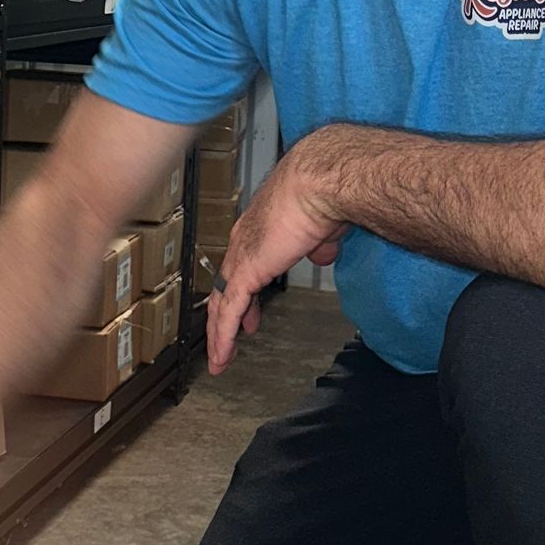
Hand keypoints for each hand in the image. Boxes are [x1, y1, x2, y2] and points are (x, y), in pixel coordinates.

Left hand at [206, 135, 345, 374]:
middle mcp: (242, 242)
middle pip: (224, 286)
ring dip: (220, 333)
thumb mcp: (323, 228)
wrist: (318, 185)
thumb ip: (319, 244)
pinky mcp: (245, 272)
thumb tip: (324, 253)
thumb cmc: (323, 196)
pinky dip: (223, 336)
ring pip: (221, 303)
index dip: (242, 292)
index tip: (246, 313)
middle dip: (225, 316)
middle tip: (227, 339)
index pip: (242, 267)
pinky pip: (229, 311)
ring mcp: (240, 258)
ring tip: (220, 359)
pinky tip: (223, 356)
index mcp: (258, 229)